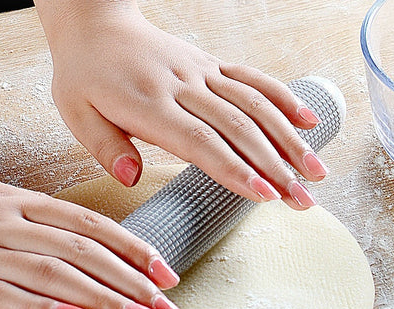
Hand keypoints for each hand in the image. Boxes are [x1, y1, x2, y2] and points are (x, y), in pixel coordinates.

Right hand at [0, 173, 182, 308]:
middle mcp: (0, 223)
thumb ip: (31, 221)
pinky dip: (37, 308)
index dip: (131, 248)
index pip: (87, 224)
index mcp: (13, 202)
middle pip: (79, 251)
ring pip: (49, 274)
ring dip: (100, 297)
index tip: (165, 271)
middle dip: (131, 280)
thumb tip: (80, 246)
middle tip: (168, 307)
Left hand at [35, 0, 327, 209]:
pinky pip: (252, 78)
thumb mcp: (76, 113)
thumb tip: (131, 177)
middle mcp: (183, 87)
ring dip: (290, 140)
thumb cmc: (84, 74)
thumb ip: (105, 145)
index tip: (266, 195)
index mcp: (149, 105)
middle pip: (238, 129)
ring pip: (254, 105)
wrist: (95, 23)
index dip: (235, 169)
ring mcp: (201, 72)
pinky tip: (308, 119)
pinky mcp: (211, 64)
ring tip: (317, 171)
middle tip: (304, 200)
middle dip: (276, 167)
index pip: (201, 141)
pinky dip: (283, 98)